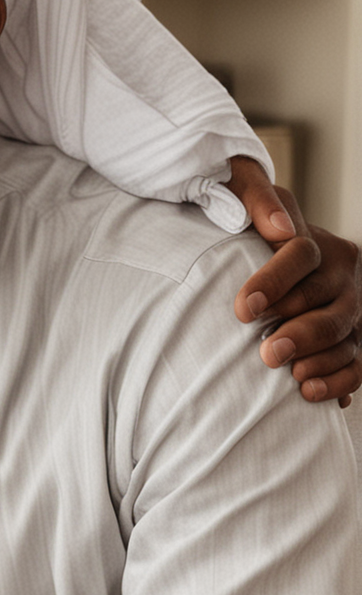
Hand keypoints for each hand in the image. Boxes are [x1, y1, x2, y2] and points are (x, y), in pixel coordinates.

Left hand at [227, 157, 359, 406]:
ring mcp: (354, 308)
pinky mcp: (356, 339)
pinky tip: (310, 393)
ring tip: (291, 375)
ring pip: (346, 336)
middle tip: (268, 353)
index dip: (273, 282)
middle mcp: (343, 274)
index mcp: (317, 242)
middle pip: (329, 305)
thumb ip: (256, 201)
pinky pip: (358, 363)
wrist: (272, 263)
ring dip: (320, 358)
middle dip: (299, 331)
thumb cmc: (249, 235)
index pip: (301, 256)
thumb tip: (279, 228)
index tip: (244, 309)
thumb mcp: (247, 205)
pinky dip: (339, 381)